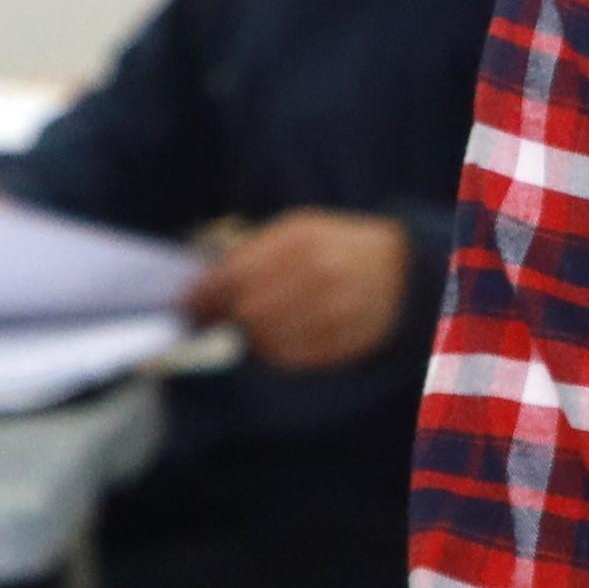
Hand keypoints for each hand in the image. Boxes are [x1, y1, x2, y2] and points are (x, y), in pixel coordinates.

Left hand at [182, 209, 409, 370]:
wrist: (401, 270)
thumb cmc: (336, 247)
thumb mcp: (298, 230)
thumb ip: (251, 251)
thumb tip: (200, 284)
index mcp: (302, 239)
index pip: (235, 275)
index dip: (204, 295)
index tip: (187, 305)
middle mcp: (319, 274)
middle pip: (247, 311)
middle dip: (224, 319)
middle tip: (213, 321)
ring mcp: (334, 310)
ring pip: (266, 339)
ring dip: (248, 338)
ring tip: (250, 329)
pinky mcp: (342, 341)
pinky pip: (290, 358)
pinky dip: (274, 352)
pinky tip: (276, 339)